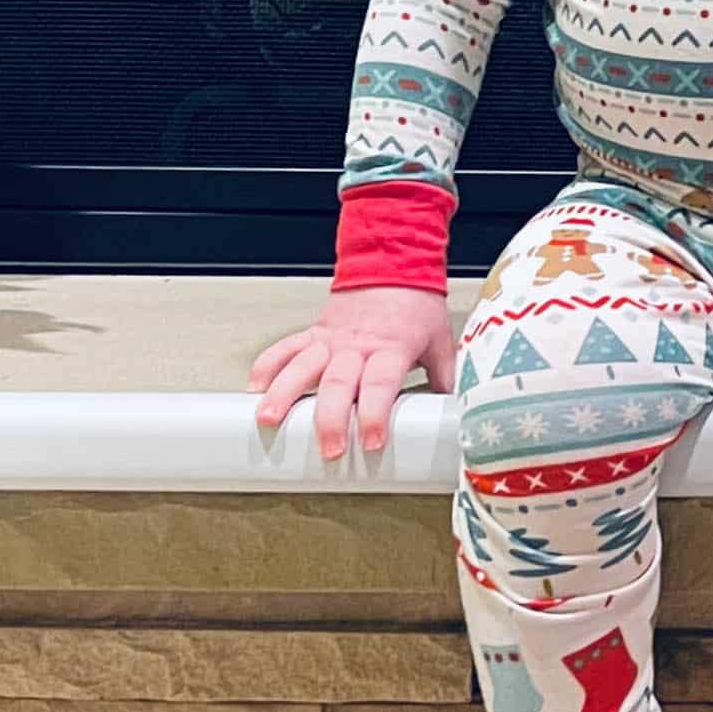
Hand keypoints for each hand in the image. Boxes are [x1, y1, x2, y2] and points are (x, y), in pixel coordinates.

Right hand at [247, 287, 454, 460]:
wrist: (392, 262)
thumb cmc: (416, 306)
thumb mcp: (440, 341)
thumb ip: (446, 379)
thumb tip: (458, 415)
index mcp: (391, 348)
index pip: (380, 383)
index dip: (374, 413)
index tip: (371, 442)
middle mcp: (356, 345)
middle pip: (337, 382)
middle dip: (329, 418)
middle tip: (328, 449)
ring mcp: (330, 339)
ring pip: (302, 365)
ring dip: (283, 393)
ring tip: (268, 420)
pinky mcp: (314, 333)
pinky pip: (285, 348)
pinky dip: (266, 366)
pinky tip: (254, 389)